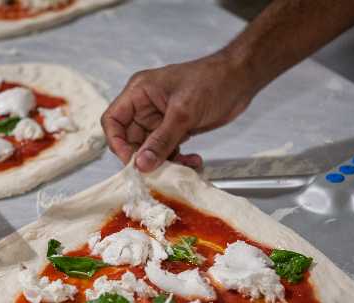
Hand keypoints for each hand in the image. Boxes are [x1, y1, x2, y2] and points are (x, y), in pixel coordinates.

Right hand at [101, 51, 253, 171]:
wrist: (240, 79)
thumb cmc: (212, 81)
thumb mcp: (183, 112)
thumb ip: (161, 140)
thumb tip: (141, 164)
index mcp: (138, 93)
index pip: (113, 121)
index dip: (117, 143)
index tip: (131, 162)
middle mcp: (145, 106)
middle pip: (130, 140)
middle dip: (144, 158)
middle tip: (159, 172)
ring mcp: (160, 119)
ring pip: (150, 149)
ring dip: (165, 162)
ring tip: (184, 166)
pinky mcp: (176, 129)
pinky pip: (168, 150)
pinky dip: (178, 159)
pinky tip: (194, 161)